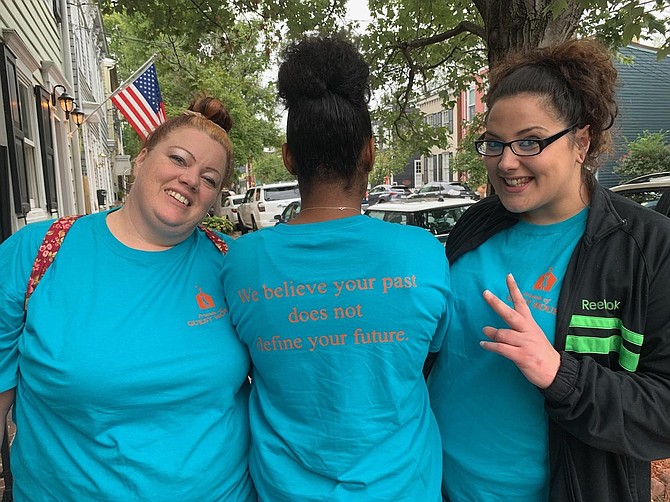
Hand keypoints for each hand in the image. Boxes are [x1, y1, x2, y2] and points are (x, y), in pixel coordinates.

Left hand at [481, 274, 560, 388]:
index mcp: (530, 324)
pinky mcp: (522, 356)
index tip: (508, 276)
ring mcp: (525, 343)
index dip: (514, 290)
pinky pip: (502, 348)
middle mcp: (528, 331)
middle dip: (497, 303)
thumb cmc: (540, 353)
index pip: (522, 303)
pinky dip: (491, 346)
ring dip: (491, 332)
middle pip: (510, 314)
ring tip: (485, 331)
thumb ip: (512, 331)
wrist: (556, 372)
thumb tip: (488, 328)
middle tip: (486, 293)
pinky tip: (483, 344)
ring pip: (503, 333)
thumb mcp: (531, 337)